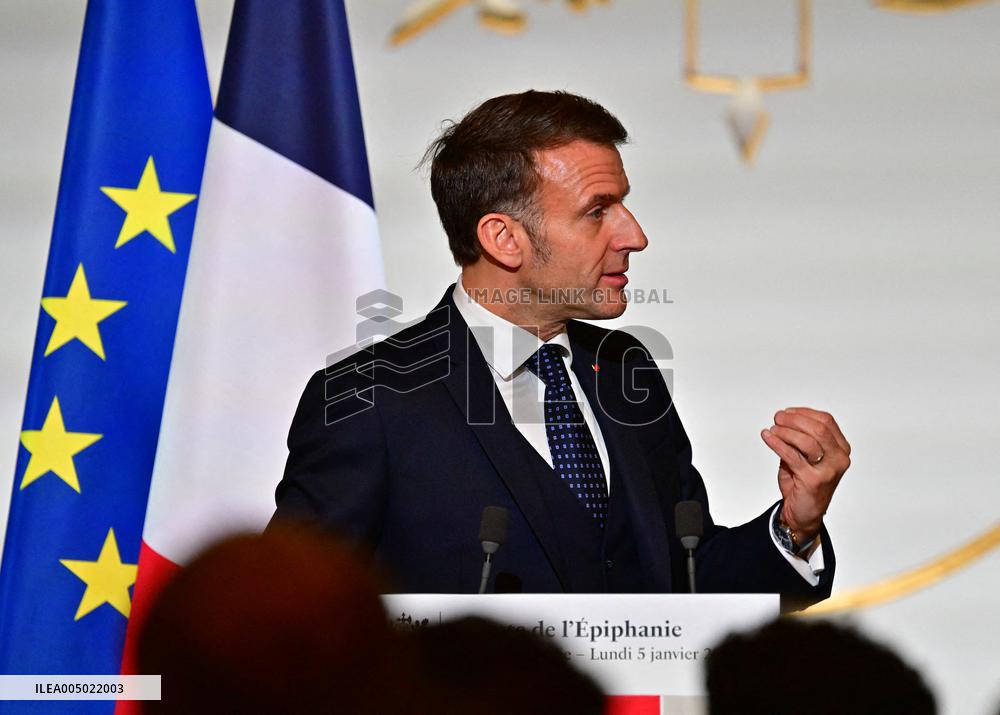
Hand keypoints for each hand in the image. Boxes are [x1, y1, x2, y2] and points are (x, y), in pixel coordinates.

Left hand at [760, 407, 850, 541]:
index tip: (787, 412)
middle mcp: (839, 459)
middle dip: (794, 420)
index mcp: (841, 449)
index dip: (804, 413)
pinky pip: (792, 456)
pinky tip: (768, 437)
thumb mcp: (805, 456)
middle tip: (778, 418)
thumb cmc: (805, 483)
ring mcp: (828, 470)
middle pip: (818, 428)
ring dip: (785, 431)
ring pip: (807, 441)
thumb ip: (800, 438)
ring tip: (773, 429)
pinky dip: (777, 443)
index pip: (826, 421)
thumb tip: (784, 420)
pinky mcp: (812, 480)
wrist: (804, 513)